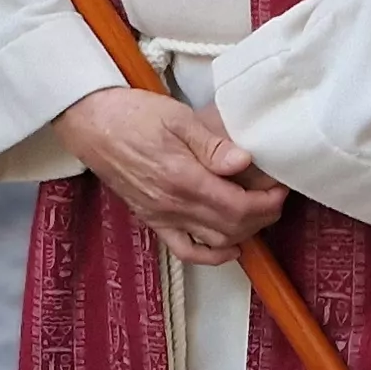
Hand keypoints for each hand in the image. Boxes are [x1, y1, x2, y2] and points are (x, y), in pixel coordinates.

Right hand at [55, 89, 284, 265]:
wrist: (89, 123)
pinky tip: (229, 248)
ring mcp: (162, 216)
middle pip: (233, 226)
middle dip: (263, 216)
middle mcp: (174, 205)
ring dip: (244, 232)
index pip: (239, 206)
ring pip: (215, 241)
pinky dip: (211, 255)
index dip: (268, 202)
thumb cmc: (131, 114)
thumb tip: (244, 162)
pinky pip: (185, 249)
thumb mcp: (177, 117)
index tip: (280, 187)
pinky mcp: (152, 219)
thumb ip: (211, 144)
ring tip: (258, 212)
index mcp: (184, 179)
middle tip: (275, 196)